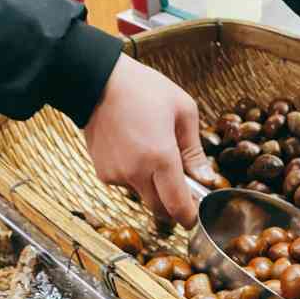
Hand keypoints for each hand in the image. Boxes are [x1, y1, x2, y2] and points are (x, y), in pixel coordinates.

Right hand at [84, 54, 215, 228]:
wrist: (94, 81)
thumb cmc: (142, 89)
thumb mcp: (182, 110)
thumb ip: (194, 150)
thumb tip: (205, 177)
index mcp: (160, 157)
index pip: (177, 205)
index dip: (188, 217)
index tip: (194, 217)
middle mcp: (137, 172)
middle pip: (160, 209)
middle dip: (173, 206)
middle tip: (182, 189)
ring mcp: (117, 175)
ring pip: (143, 196)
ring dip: (153, 188)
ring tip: (154, 155)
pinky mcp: (103, 173)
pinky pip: (126, 185)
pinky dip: (135, 176)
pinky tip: (134, 151)